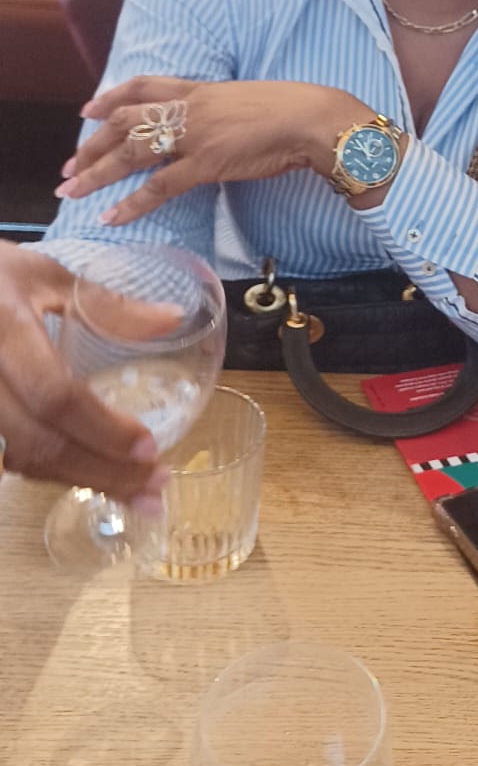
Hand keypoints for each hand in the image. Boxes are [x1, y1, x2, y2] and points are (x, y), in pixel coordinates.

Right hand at [0, 243, 172, 500]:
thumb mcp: (45, 275)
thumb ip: (109, 304)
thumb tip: (173, 319)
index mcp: (8, 330)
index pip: (55, 396)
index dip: (103, 429)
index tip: (150, 447)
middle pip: (41, 442)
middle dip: (103, 472)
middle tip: (155, 488)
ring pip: (24, 458)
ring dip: (82, 480)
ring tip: (133, 490)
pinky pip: (11, 455)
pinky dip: (53, 470)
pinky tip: (89, 473)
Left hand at [55, 76, 375, 225]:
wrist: (313, 119)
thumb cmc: (292, 113)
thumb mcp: (248, 104)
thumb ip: (223, 115)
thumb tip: (216, 132)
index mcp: (201, 90)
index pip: (144, 86)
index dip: (111, 96)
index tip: (89, 109)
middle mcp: (190, 108)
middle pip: (125, 119)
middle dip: (92, 143)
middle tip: (70, 164)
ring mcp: (195, 134)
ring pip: (131, 152)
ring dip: (96, 172)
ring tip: (71, 190)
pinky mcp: (205, 163)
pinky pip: (158, 186)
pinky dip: (131, 203)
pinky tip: (111, 217)